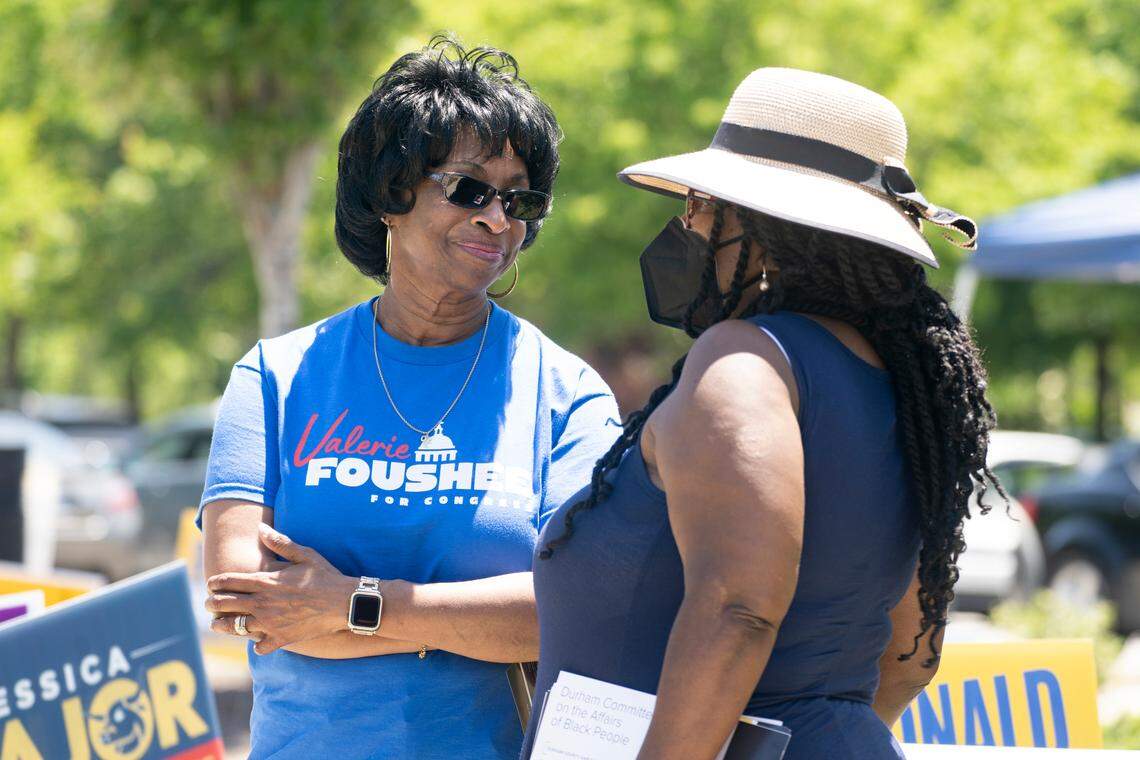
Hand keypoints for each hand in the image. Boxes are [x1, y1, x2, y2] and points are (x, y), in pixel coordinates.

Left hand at [205, 524, 357, 654]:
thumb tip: (261, 528)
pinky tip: (256, 639)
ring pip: (234, 628)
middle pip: (224, 605)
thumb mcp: (304, 554)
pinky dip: (255, 643)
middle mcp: (262, 604)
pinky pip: (259, 646)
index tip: (211, 584)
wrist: (343, 602)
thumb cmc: (325, 576)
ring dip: (222, 625)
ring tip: (217, 624)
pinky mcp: (280, 638)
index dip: (214, 583)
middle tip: (208, 604)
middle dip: (211, 604)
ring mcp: (269, 623)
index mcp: (264, 582)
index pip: (227, 582)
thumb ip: (280, 542)